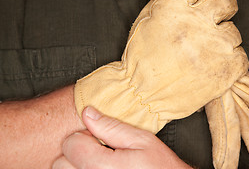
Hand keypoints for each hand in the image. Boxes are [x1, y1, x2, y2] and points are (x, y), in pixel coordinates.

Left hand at [53, 106, 191, 168]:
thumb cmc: (159, 167)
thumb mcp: (142, 141)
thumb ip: (112, 127)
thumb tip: (87, 113)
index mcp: (104, 167)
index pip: (70, 144)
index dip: (84, 136)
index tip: (99, 140)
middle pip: (60, 164)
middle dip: (76, 153)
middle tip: (98, 153)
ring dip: (75, 167)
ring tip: (97, 165)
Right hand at [74, 0, 248, 133]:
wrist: (143, 95)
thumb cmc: (143, 59)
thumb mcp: (148, 20)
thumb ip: (172, 0)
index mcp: (172, 9)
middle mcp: (194, 25)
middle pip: (226, 1)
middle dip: (223, 7)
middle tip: (213, 18)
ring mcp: (213, 48)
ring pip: (234, 31)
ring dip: (222, 39)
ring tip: (204, 52)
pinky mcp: (227, 70)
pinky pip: (241, 55)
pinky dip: (229, 59)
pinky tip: (212, 65)